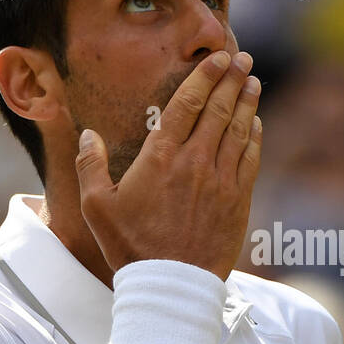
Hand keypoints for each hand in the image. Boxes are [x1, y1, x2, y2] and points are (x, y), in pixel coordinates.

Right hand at [74, 49, 262, 279]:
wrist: (171, 284)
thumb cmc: (130, 246)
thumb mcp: (96, 207)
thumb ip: (90, 166)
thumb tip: (87, 133)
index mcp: (161, 157)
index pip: (187, 104)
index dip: (204, 77)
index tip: (218, 58)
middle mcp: (195, 162)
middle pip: (218, 109)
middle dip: (231, 80)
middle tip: (242, 59)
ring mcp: (221, 181)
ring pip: (239, 130)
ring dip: (247, 102)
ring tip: (253, 81)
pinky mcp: (237, 201)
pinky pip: (250, 159)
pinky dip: (255, 137)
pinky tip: (255, 123)